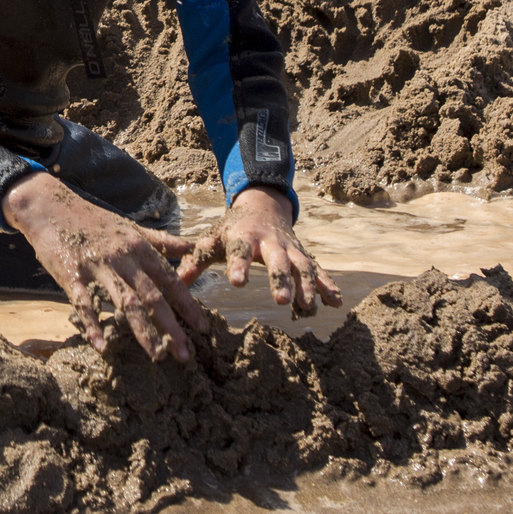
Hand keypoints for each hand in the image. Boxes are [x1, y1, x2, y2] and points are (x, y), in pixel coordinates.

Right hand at [1, 172, 207, 361]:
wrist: (50, 207)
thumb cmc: (93, 220)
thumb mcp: (130, 227)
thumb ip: (162, 241)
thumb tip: (193, 246)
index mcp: (138, 247)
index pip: (169, 279)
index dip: (187, 304)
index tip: (202, 328)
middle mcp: (123, 258)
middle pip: (151, 296)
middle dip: (170, 327)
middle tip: (184, 354)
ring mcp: (98, 267)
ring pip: (124, 302)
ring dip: (142, 331)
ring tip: (156, 355)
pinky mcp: (72, 275)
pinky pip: (85, 304)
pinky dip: (93, 326)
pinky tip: (102, 347)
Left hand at [178, 186, 340, 317]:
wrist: (264, 205)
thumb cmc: (234, 228)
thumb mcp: (214, 238)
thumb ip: (197, 258)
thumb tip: (176, 281)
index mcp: (245, 236)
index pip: (241, 250)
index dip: (239, 265)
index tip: (237, 281)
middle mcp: (270, 242)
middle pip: (277, 260)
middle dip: (280, 279)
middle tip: (281, 300)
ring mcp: (290, 249)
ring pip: (301, 266)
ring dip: (306, 286)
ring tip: (307, 308)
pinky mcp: (302, 255)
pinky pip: (318, 270)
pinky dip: (327, 285)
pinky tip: (335, 302)